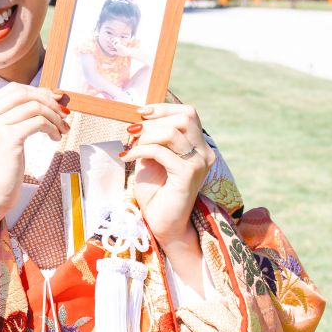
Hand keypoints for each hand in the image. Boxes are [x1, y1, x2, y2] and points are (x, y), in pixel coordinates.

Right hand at [0, 84, 69, 228]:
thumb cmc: (1, 167)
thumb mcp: (4, 136)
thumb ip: (19, 115)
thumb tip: (51, 94)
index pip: (13, 89)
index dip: (37, 92)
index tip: (54, 102)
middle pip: (23, 93)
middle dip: (47, 101)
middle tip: (61, 115)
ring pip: (34, 106)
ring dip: (53, 116)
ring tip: (60, 130)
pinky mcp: (8, 138)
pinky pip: (38, 122)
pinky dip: (51, 127)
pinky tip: (54, 138)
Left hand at [122, 103, 213, 249]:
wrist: (162, 223)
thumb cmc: (156, 191)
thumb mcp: (152, 157)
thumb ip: (152, 138)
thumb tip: (141, 117)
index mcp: (198, 146)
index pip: (189, 113)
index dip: (164, 108)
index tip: (141, 111)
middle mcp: (204, 152)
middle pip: (185, 117)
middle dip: (155, 120)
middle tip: (134, 131)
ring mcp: (198, 163)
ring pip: (173, 132)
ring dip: (146, 135)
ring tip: (131, 147)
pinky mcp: (188, 175)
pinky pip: (161, 151)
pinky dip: (141, 150)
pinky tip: (128, 158)